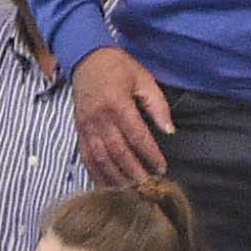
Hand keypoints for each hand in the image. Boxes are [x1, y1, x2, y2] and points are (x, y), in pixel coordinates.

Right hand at [67, 42, 179, 184]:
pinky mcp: (80, 131)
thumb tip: (170, 130)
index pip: (137, 136)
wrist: (86, 59)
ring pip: (101, 159)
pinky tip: (108, 185)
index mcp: (117, 104)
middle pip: (118, 152)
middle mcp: (100, 118)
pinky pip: (87, 157)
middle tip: (149, 186)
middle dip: (135, 171)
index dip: (150, 154)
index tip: (162, 168)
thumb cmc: (118, 68)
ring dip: (116, 177)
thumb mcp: (143, 79)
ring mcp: (87, 126)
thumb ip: (157, 105)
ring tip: (130, 191)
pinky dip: (97, 173)